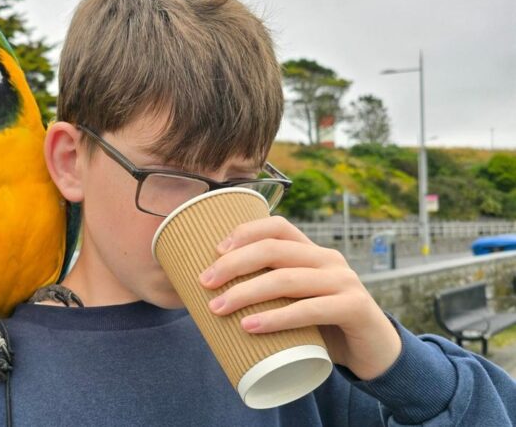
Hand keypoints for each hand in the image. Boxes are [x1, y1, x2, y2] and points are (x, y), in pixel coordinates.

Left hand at [199, 216, 401, 380]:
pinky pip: (310, 309)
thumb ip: (268, 294)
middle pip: (274, 249)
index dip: (245, 232)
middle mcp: (328, 260)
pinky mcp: (354, 308)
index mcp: (312, 252)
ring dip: (246, 293)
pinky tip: (251, 326)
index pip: (278, 226)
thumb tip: (213, 297)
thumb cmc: (323, 328)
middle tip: (205, 283)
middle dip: (234, 264)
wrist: (374, 355)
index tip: (215, 251)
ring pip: (287, 279)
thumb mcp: (295, 303)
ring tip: (218, 308)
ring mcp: (344, 282)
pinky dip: (277, 318)